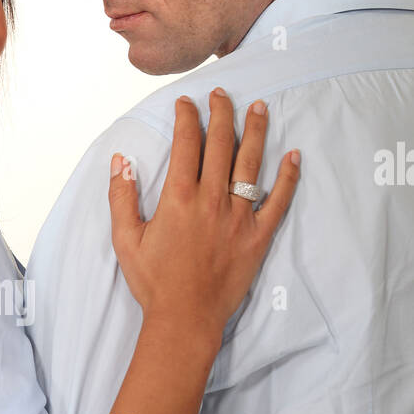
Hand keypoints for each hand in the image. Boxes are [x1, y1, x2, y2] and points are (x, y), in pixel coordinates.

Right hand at [108, 88, 299, 340]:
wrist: (185, 319)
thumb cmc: (153, 282)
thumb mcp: (125, 240)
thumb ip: (121, 197)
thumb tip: (120, 161)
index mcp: (178, 199)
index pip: (186, 143)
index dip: (186, 117)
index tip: (186, 104)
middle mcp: (211, 201)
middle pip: (220, 144)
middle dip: (221, 113)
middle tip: (221, 94)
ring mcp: (238, 217)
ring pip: (251, 163)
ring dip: (255, 130)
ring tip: (259, 107)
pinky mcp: (258, 236)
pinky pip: (278, 200)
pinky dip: (288, 176)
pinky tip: (294, 155)